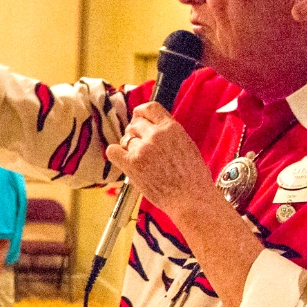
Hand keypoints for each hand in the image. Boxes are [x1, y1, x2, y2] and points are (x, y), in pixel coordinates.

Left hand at [107, 102, 219, 220]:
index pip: (150, 108)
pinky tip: (124, 161)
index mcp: (171, 128)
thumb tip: (154, 129)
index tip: (138, 118)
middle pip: (134, 124)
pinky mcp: (132, 164)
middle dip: (134, 133)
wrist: (190, 198)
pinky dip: (116, 154)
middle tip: (139, 146)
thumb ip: (169, 134)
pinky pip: (113, 151)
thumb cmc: (193, 177)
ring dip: (129, 148)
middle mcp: (155, 135)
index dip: (141, 112)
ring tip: (140, 161)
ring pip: (125, 139)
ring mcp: (142, 149)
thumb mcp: (186, 145)